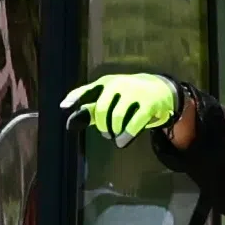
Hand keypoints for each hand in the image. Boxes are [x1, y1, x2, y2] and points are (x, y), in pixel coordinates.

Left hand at [64, 71, 185, 146]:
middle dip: (102, 126)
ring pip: (117, 118)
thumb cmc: (129, 96)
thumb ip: (90, 109)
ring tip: (116, 135)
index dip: (75, 98)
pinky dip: (126, 136)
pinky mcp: (149, 104)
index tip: (63, 107)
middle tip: (106, 132)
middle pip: (101, 109)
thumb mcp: (110, 99)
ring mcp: (135, 92)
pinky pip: (134, 123)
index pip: (88, 90)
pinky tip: (123, 141)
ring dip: (114, 131)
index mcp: (106, 83)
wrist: (161, 89)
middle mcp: (119, 84)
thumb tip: (70, 122)